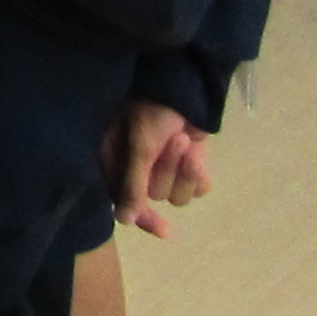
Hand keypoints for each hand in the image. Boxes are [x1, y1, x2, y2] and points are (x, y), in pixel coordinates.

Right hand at [103, 100, 209, 236]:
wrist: (183, 85)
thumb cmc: (152, 108)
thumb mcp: (141, 147)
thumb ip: (132, 185)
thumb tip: (123, 221)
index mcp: (116, 162)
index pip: (124, 200)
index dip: (142, 217)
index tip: (164, 230)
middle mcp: (137, 169)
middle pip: (157, 195)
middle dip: (170, 170)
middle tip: (176, 140)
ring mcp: (164, 167)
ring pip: (178, 195)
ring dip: (186, 171)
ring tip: (187, 140)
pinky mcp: (186, 164)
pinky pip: (198, 188)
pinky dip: (200, 173)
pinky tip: (198, 150)